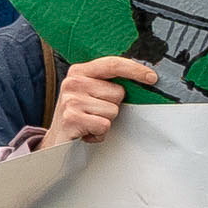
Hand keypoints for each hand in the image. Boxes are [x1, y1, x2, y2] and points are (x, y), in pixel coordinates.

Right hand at [41, 53, 167, 153]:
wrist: (55, 143)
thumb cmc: (79, 116)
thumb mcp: (89, 93)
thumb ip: (107, 83)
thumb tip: (142, 79)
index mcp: (79, 71)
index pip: (113, 64)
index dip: (135, 70)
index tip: (152, 78)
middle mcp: (73, 82)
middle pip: (118, 92)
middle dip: (113, 106)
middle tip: (95, 113)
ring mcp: (70, 100)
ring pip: (113, 110)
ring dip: (106, 121)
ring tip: (90, 123)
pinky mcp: (71, 118)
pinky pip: (104, 125)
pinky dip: (99, 134)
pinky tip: (87, 132)